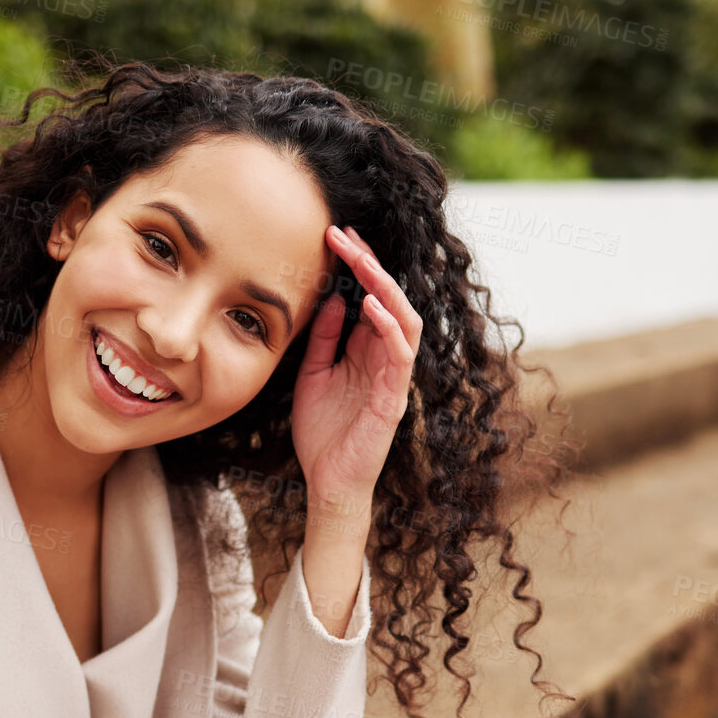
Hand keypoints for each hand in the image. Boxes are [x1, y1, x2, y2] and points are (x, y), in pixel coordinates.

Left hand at [291, 226, 421, 527]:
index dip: (359, 265)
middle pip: (391, 299)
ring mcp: (394, 378)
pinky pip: (400, 356)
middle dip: (370, 263)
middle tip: (345, 234)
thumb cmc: (322, 433)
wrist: (327, 483)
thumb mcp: (312, 374)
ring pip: (405, 320)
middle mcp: (386, 359)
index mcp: (368, 351)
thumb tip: (331, 298)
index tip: (337, 234)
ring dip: (384, 286)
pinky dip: (388, 326)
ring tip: (361, 260)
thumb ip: (323, 339)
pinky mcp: (393, 400)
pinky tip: (368, 304)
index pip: (372, 297)